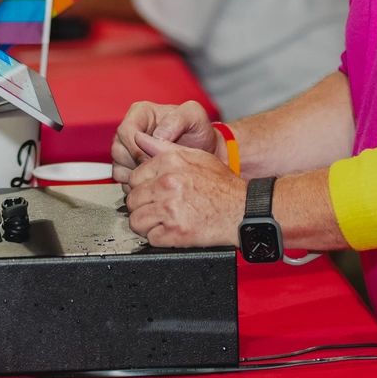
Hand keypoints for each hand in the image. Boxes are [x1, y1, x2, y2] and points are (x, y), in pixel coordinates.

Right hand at [111, 99, 217, 180]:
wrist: (204, 153)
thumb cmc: (199, 132)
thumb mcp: (195, 117)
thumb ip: (178, 119)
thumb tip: (157, 134)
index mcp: (140, 113)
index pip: (126, 131)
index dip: (137, 148)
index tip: (154, 158)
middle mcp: (130, 131)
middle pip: (117, 151)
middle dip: (137, 164)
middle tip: (158, 170)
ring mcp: (127, 151)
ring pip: (118, 168)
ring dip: (136, 177)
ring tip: (158, 176)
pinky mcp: (128, 168)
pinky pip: (122, 181)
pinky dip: (136, 185)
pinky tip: (154, 182)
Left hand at [124, 132, 246, 248]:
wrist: (244, 210)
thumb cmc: (222, 185)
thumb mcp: (195, 156)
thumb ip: (162, 147)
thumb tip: (138, 139)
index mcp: (169, 163)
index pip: (132, 178)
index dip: (141, 188)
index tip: (151, 194)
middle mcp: (167, 184)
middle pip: (132, 200)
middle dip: (142, 207)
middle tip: (157, 210)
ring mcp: (170, 208)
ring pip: (136, 221)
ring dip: (147, 224)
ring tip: (163, 221)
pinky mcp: (175, 232)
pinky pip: (150, 238)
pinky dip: (159, 238)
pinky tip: (171, 231)